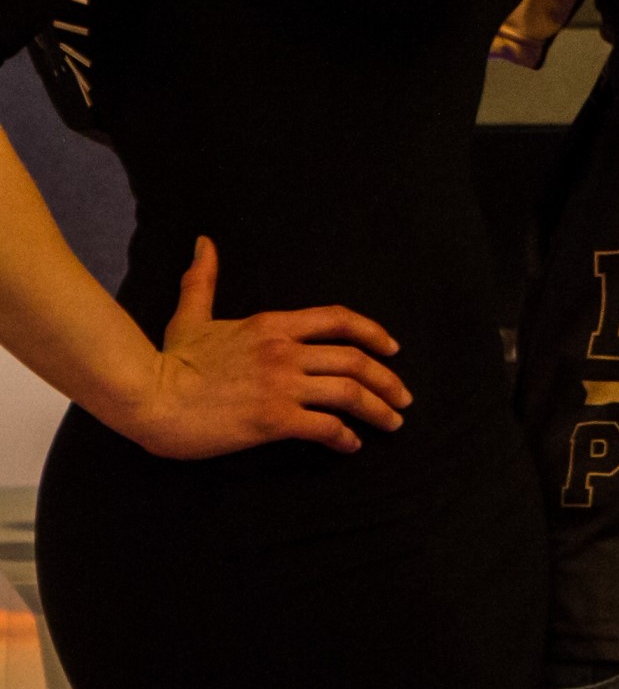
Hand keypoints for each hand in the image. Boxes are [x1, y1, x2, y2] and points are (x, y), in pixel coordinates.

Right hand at [107, 238, 410, 458]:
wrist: (147, 397)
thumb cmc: (168, 361)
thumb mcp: (191, 316)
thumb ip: (203, 281)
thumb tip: (203, 242)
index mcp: (273, 325)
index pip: (340, 321)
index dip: (374, 333)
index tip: (393, 349)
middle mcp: (286, 351)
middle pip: (356, 360)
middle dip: (388, 381)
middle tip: (402, 399)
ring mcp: (281, 385)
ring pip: (350, 393)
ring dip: (379, 410)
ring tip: (392, 423)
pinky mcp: (273, 419)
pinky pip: (325, 427)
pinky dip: (346, 437)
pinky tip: (351, 446)